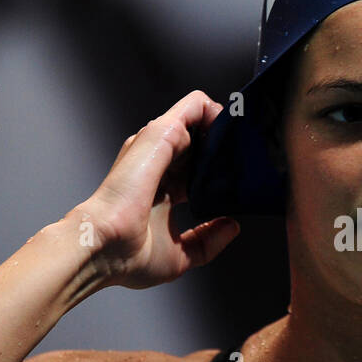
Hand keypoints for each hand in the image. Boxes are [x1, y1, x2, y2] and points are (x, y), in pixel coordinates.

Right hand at [75, 90, 239, 289]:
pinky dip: (219, 110)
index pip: (197, 172)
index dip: (221, 174)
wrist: (104, 246)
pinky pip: (196, 106)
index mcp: (162, 192)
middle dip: (229, 149)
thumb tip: (231, 226)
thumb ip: (206, 241)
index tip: (245, 180)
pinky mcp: (162, 133)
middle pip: (201, 145)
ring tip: (255, 137)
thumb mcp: (180, 256)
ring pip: (200, 120)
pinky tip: (240, 122)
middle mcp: (160, 166)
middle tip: (257, 159)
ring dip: (228, 126)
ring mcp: (159, 148)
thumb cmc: (129, 256)